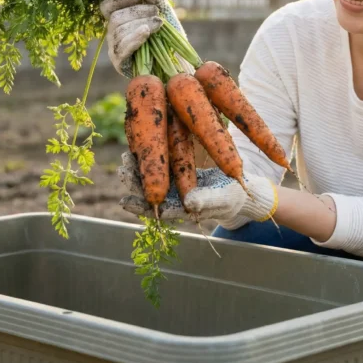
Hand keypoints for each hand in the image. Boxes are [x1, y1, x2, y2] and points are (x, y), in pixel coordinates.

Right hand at [99, 0, 191, 77]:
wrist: (177, 64)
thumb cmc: (169, 39)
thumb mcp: (166, 15)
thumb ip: (157, 0)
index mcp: (120, 21)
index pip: (107, 7)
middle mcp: (113, 35)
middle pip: (115, 18)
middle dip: (137, 12)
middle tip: (156, 13)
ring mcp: (115, 50)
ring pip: (118, 32)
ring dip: (140, 24)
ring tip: (158, 23)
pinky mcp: (120, 63)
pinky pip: (122, 48)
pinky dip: (134, 38)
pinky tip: (146, 33)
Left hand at [116, 152, 276, 227]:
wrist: (241, 190)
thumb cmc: (234, 196)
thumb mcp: (224, 197)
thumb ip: (207, 201)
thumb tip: (188, 204)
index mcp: (184, 210)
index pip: (158, 209)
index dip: (142, 205)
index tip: (127, 198)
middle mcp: (176, 200)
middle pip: (151, 196)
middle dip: (134, 186)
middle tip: (121, 173)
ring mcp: (177, 187)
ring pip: (153, 182)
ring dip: (137, 173)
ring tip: (123, 163)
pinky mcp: (180, 173)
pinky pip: (161, 170)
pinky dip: (149, 162)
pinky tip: (137, 152)